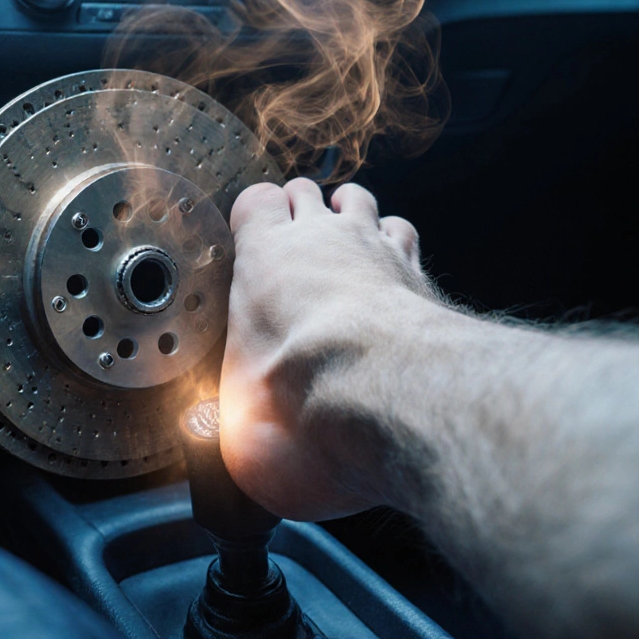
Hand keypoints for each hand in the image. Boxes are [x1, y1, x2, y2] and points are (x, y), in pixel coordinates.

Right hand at [219, 179, 435, 520]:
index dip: (254, 213)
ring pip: (358, 201)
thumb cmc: (298, 398)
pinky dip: (394, 241)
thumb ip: (228, 421)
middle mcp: (320, 239)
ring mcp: (373, 248)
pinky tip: (391, 261)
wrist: (381, 397)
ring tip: (342, 231)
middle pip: (306, 193)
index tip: (251, 232)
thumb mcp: (235, 421)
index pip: (255, 202)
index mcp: (263, 258)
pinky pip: (402, 232)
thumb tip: (223, 446)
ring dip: (348, 212)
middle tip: (294, 234)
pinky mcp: (416, 272)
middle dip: (300, 207)